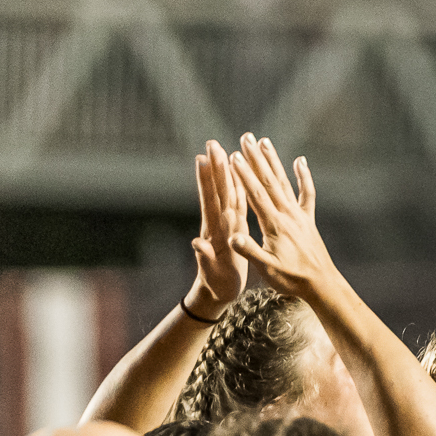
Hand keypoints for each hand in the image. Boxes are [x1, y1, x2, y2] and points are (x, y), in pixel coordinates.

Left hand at [189, 140, 248, 314]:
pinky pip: (237, 202)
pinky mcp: (232, 227)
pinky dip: (237, 187)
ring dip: (224, 172)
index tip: (204, 159)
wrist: (217, 292)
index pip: (212, 201)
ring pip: (226, 193)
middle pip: (218, 191)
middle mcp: (218, 223)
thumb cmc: (217, 285)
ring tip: (221, 150)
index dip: (209, 181)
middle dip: (216, 167)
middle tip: (212, 143)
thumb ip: (205, 258)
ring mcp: (224, 223)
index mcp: (216, 232)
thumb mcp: (212, 274)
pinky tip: (238, 173)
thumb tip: (196, 243)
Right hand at [227, 136, 340, 294]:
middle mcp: (288, 215)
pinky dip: (303, 176)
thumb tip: (233, 238)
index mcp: (274, 225)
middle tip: (245, 137)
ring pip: (285, 182)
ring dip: (274, 161)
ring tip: (264, 141)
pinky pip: (307, 193)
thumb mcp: (267, 270)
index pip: (256, 195)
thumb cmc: (291, 279)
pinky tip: (300, 161)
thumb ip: (250, 252)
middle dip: (256, 159)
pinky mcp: (308, 219)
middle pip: (269, 181)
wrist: (321, 284)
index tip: (233, 156)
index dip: (244, 175)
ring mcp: (299, 215)